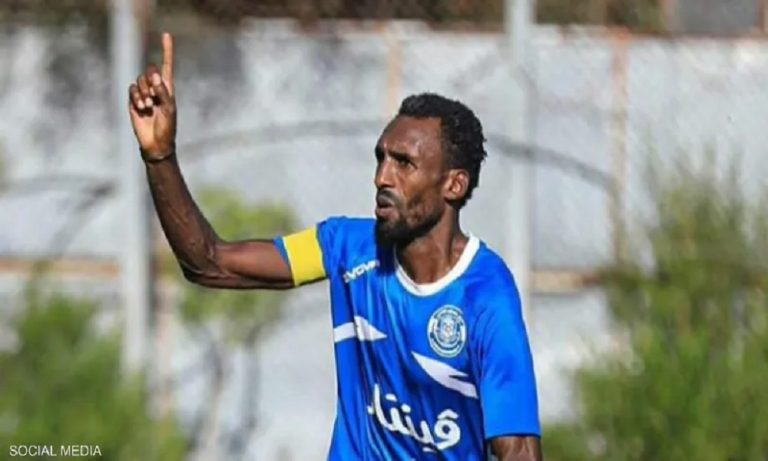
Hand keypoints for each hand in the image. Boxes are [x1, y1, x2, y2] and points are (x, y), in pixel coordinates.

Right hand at [129, 32, 175, 159]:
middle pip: (150, 71)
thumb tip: (156, 75)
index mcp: (168, 88)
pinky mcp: (133, 101)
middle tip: (155, 98)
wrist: (155, 143)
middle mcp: (156, 89)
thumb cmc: (167, 127)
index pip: (168, 66)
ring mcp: (144, 94)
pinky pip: (132, 89)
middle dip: (151, 82)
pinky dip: (136, 97)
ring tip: (148, 107)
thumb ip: (163, 92)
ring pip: (140, 81)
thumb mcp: (169, 109)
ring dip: (143, 93)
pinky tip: (141, 108)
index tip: (166, 34)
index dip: (167, 50)